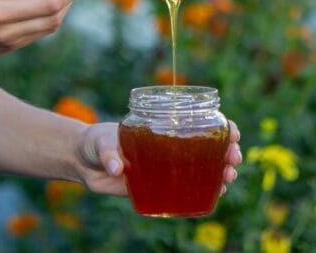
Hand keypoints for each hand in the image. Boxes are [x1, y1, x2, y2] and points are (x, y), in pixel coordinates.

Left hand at [74, 121, 241, 195]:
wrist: (82, 162)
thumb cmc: (94, 142)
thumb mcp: (101, 141)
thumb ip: (108, 152)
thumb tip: (118, 167)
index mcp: (163, 126)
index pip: (199, 122)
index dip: (220, 126)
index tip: (231, 132)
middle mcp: (170, 146)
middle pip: (208, 147)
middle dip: (227, 152)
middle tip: (233, 159)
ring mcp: (166, 167)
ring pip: (203, 169)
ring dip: (221, 172)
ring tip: (229, 177)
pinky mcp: (158, 187)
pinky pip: (186, 190)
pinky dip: (204, 192)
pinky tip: (217, 193)